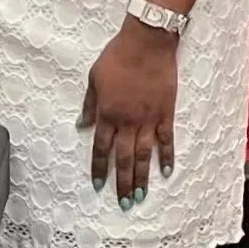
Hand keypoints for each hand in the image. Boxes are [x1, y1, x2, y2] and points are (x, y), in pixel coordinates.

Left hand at [81, 20, 177, 208]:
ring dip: (142, 177)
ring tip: (140, 197)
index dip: (100, 168)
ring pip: (144, 155)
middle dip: (122, 182)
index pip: (101, 148)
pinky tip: (166, 172)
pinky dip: (166, 157)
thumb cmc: (116, 58)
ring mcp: (148, 119)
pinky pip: (166, 140)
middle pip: (123, 158)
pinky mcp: (165, 113)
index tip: (98, 186)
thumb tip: (82, 125)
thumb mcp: (93, 79)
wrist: (146, 44)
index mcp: (107, 113)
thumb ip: (89, 105)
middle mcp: (127, 121)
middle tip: (123, 203)